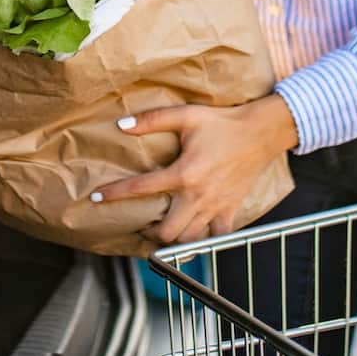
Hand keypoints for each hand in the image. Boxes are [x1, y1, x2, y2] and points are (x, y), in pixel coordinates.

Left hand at [92, 95, 298, 244]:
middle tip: (140, 224)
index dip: (114, 194)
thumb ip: (152, 120)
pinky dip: (205, 239)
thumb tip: (121, 126)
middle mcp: (197, 195)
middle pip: (166, 232)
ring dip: (172, 239)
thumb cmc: (222, 123)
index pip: (141, 188)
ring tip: (162, 230)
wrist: (260, 132)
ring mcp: (215, 207)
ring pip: (188, 239)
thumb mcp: (186, 115)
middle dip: (148, 233)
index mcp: (183, 173)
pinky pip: (217, 237)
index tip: (96, 199)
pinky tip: (195, 232)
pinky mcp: (230, 210)